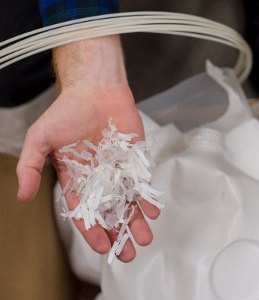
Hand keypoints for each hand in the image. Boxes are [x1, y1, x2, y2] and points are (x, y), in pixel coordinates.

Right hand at [16, 36, 159, 261]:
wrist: (95, 89)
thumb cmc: (66, 112)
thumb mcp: (40, 138)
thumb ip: (30, 167)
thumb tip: (22, 198)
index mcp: (75, 179)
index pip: (84, 211)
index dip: (92, 230)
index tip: (103, 246)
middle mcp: (98, 179)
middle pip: (110, 213)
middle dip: (119, 233)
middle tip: (128, 253)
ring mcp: (118, 171)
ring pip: (129, 202)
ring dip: (137, 221)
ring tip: (146, 239)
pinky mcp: (135, 160)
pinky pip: (143, 183)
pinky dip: (148, 197)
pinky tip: (154, 212)